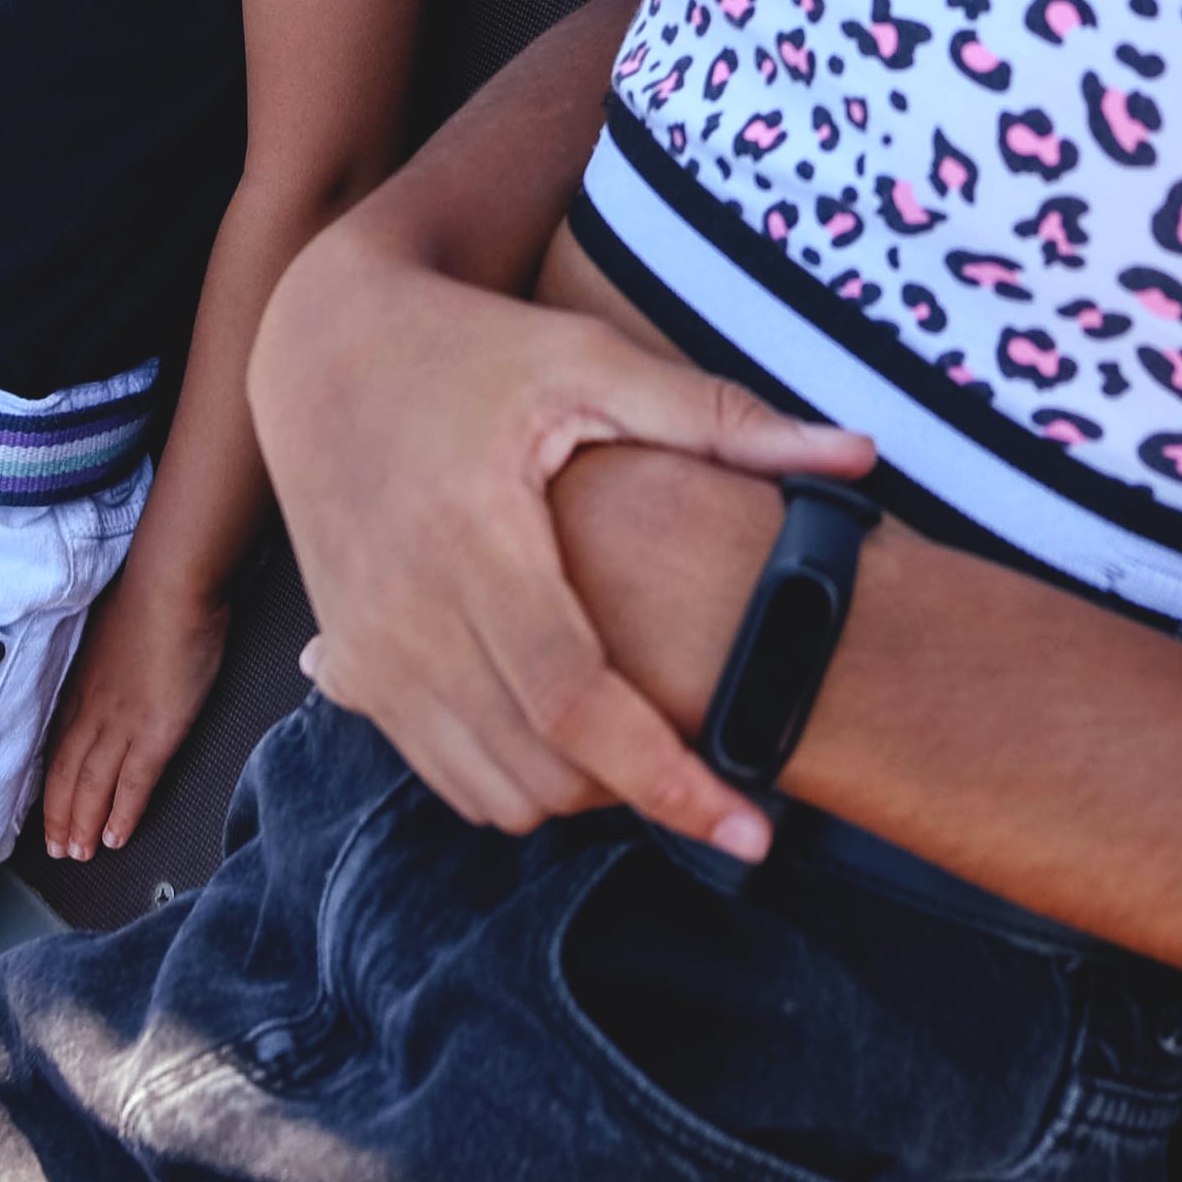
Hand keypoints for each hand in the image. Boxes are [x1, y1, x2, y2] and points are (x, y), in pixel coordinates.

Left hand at [34, 551, 229, 863]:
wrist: (172, 583)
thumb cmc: (148, 592)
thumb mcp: (110, 624)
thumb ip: (108, 652)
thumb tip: (116, 659)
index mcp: (82, 683)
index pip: (58, 744)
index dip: (51, 781)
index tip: (46, 805)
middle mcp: (93, 708)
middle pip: (67, 773)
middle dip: (59, 814)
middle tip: (56, 848)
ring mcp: (121, 722)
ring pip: (92, 786)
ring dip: (84, 823)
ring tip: (80, 854)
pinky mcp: (156, 731)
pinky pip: (133, 783)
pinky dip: (122, 813)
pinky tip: (117, 836)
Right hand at [256, 234, 870, 855]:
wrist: (322, 350)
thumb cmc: (472, 350)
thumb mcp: (591, 361)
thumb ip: (723, 419)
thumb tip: (860, 458)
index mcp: (476, 535)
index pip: (579, 701)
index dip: (669, 778)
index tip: (750, 831)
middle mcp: (409, 610)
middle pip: (540, 768)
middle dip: (639, 793)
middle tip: (720, 766)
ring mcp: (372, 650)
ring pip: (490, 791)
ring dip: (578, 795)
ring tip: (651, 743)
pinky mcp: (354, 668)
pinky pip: (443, 774)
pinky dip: (515, 779)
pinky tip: (572, 730)